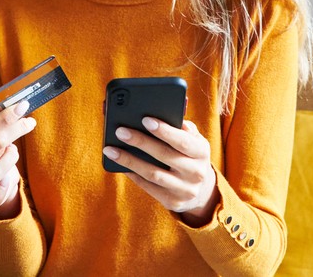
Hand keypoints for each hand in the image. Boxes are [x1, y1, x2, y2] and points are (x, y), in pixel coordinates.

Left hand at [102, 118, 220, 225]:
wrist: (201, 189)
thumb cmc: (189, 154)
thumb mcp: (193, 139)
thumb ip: (181, 125)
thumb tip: (164, 111)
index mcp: (202, 152)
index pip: (183, 141)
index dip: (165, 131)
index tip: (145, 120)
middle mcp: (196, 172)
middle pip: (164, 156)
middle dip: (140, 142)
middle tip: (120, 131)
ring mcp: (185, 190)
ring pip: (152, 173)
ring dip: (129, 160)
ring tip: (110, 149)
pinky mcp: (172, 202)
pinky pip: (148, 186)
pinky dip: (132, 174)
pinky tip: (119, 163)